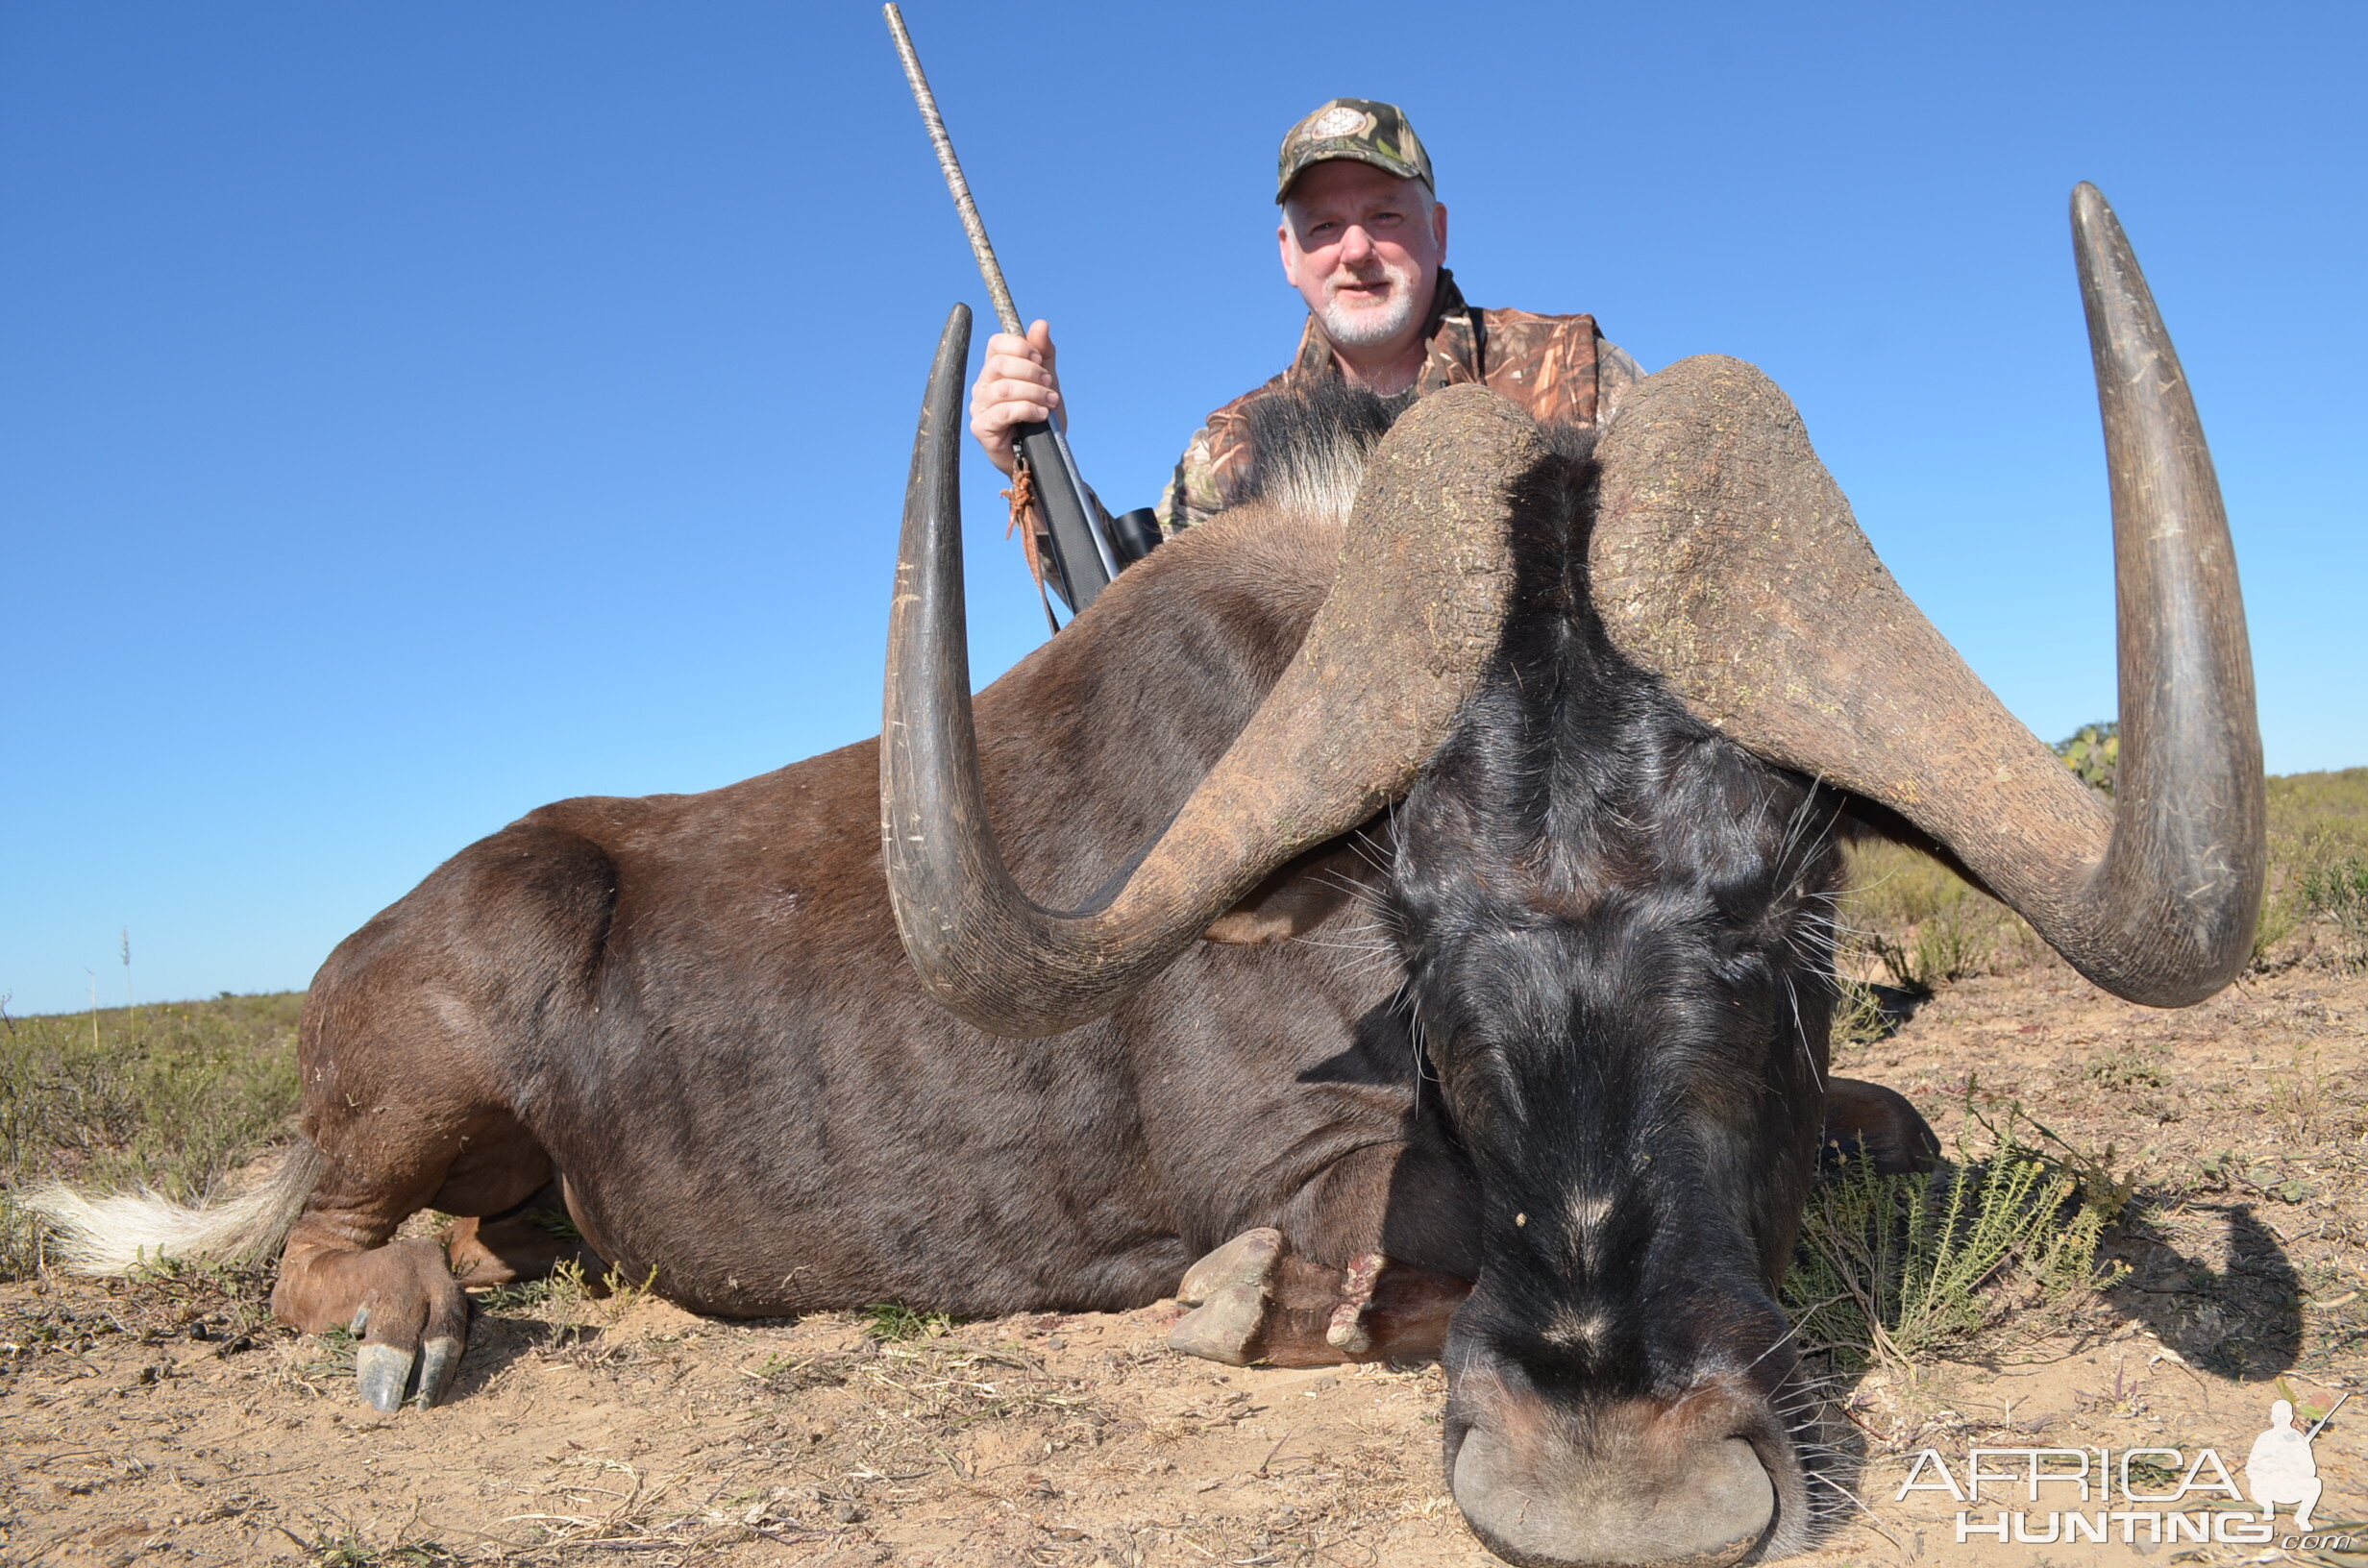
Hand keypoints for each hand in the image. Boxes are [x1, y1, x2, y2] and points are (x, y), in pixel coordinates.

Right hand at [969, 320, 1060, 475]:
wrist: (1045, 458)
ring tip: (1050, 403)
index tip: (1040, 359)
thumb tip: (1040, 324)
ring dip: (1034, 392)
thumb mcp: (1049, 383)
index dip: (1020, 346)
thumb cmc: (1042, 420)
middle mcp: (983, 387)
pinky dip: (1027, 409)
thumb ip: (1045, 354)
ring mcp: (979, 408)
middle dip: (1031, 371)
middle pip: (999, 364)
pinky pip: (1003, 411)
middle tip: (1049, 384)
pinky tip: (1042, 415)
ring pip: (1003, 388)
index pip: (997, 344)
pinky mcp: (982, 429)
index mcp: (995, 371)